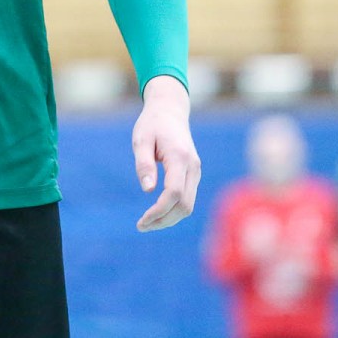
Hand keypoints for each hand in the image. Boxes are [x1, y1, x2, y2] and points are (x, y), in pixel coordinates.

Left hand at [131, 76, 200, 231]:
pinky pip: (187, 199)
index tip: (142, 220)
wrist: (170, 111)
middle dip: (164, 220)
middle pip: (184, 205)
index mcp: (179, 157)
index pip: (173, 192)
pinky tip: (157, 213)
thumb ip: (144, 164)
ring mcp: (196, 171)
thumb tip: (148, 190)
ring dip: (169, 219)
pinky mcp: (193, 175)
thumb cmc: (152, 124)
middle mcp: (192, 167)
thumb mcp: (141, 139)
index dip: (159, 211)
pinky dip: (174, 211)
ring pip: (188, 206)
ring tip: (147, 223)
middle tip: (141, 226)